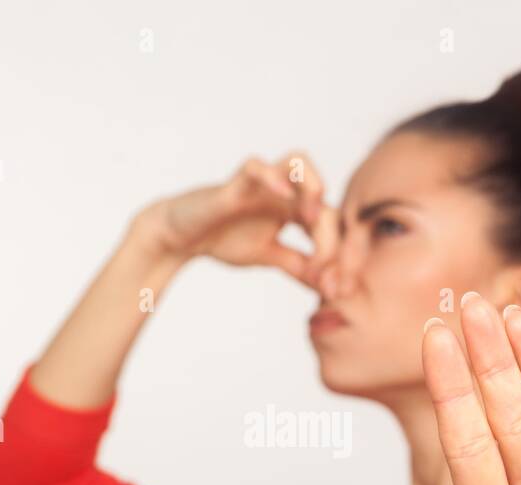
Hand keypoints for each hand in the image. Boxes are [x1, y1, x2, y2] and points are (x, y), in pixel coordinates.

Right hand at [132, 151, 338, 288]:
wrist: (183, 237)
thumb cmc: (224, 238)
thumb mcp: (268, 256)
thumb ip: (298, 266)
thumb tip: (329, 287)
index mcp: (294, 207)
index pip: (330, 221)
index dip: (337, 253)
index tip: (334, 287)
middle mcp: (283, 190)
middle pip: (322, 194)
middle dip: (331, 231)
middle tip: (326, 264)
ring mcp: (260, 183)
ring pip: (297, 161)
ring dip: (312, 183)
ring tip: (314, 213)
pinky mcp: (235, 183)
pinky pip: (256, 167)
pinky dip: (272, 176)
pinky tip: (284, 196)